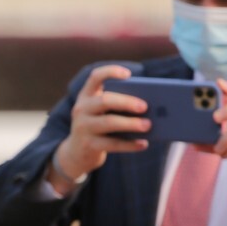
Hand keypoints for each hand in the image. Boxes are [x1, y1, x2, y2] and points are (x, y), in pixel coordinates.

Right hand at [52, 64, 150, 184]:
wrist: (77, 153)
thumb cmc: (99, 126)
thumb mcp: (103, 112)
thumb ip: (119, 105)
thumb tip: (148, 108)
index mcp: (87, 95)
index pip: (95, 77)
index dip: (111, 72)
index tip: (129, 75)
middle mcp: (82, 109)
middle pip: (105, 100)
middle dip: (126, 102)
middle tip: (145, 106)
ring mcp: (83, 127)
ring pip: (109, 122)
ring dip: (130, 123)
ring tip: (148, 125)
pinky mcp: (88, 145)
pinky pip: (112, 144)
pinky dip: (130, 144)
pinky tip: (143, 144)